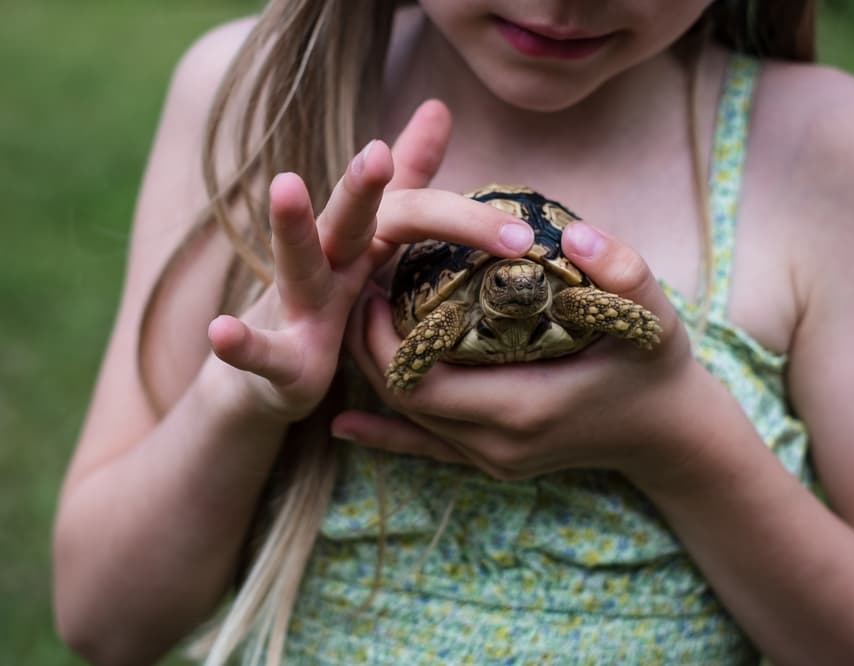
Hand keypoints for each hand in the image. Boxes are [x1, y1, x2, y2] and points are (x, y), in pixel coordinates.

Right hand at [206, 101, 534, 421]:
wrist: (271, 372)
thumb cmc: (331, 301)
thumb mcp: (375, 242)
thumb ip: (410, 183)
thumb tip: (439, 108)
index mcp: (363, 240)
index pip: (415, 212)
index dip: (465, 220)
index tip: (522, 236)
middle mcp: (328, 260)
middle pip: (349, 217)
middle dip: (362, 184)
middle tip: (379, 153)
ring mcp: (297, 302)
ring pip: (295, 261)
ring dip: (291, 226)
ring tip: (286, 183)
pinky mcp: (278, 356)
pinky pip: (260, 350)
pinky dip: (240, 342)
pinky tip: (220, 331)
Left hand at [336, 222, 699, 479]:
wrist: (668, 432)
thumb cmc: (656, 368)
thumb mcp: (653, 316)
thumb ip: (623, 273)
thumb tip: (574, 235)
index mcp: (524, 407)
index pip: (418, 381)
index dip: (380, 338)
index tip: (373, 284)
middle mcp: (498, 445)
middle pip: (403, 400)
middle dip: (369, 347)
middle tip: (363, 289)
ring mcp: (493, 461)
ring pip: (411, 419)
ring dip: (381, 371)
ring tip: (365, 317)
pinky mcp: (493, 463)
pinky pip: (426, 449)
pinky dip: (386, 433)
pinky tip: (345, 424)